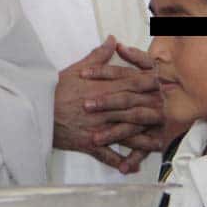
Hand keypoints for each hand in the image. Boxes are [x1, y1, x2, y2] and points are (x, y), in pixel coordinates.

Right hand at [54, 38, 162, 170]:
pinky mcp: (89, 144)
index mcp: (102, 89)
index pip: (131, 85)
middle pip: (134, 109)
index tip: (164, 85)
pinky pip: (107, 155)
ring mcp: (98, 128)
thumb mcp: (76, 68)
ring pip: (126, 134)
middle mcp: (104, 109)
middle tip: (170, 113)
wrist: (35, 108)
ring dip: (143, 140)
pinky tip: (131, 167)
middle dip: (153, 111)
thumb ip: (98, 56)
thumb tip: (112, 39)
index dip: (149, 85)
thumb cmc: (55, 88)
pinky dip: (119, 162)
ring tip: (158, 144)